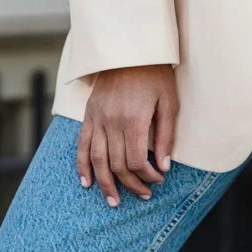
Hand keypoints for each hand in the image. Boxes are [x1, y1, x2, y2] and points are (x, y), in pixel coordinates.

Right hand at [78, 65, 178, 206]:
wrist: (130, 50)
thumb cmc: (155, 75)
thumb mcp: (169, 103)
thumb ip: (166, 136)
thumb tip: (164, 167)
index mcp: (133, 120)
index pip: (136, 161)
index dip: (147, 176)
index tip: (159, 181)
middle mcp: (111, 122)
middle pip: (117, 164)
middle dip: (131, 184)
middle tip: (144, 196)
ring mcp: (97, 118)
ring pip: (97, 160)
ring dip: (105, 184)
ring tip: (114, 201)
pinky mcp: (89, 114)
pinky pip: (82, 145)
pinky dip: (83, 166)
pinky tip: (87, 182)